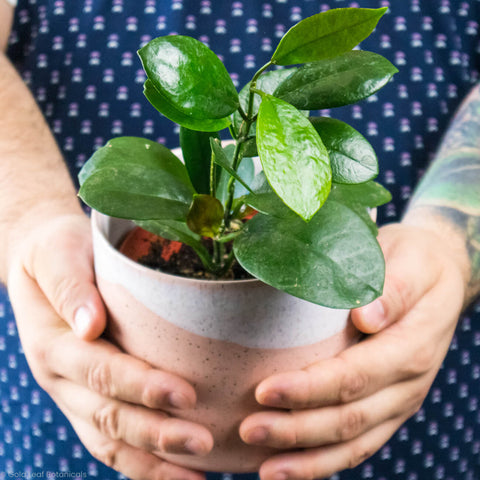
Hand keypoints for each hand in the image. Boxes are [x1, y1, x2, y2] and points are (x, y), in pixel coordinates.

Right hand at [7, 213, 212, 479]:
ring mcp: (71, 394)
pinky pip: (110, 439)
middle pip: (109, 416)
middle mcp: (60, 378)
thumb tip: (89, 324)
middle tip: (205, 442)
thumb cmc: (57, 250)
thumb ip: (70, 287)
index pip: (101, 372)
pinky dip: (140, 462)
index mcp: (53, 344)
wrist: (41, 259)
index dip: (142, 386)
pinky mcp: (86, 398)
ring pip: (109, 441)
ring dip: (152, 461)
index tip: (187, 394)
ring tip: (198, 475)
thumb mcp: (58, 254)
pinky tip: (175, 471)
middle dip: (157, 433)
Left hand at [239, 223, 466, 479]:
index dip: (310, 389)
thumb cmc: (415, 262)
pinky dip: (324, 462)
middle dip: (296, 429)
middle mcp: (406, 383)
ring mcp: (398, 401)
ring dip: (306, 457)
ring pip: (353, 442)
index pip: (355, 376)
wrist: (438, 275)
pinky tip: (290, 468)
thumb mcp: (412, 260)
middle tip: (248, 429)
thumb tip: (367, 317)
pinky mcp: (387, 407)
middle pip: (349, 418)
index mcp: (410, 346)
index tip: (265, 390)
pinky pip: (359, 444)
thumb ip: (393, 288)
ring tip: (263, 467)